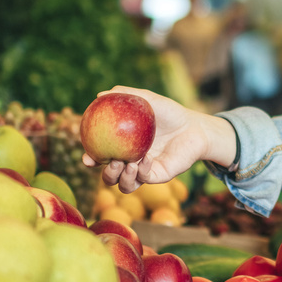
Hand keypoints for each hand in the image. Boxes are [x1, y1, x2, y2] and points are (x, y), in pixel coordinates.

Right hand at [80, 87, 237, 193]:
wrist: (194, 127)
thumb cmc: (170, 113)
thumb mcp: (147, 100)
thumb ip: (125, 95)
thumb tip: (99, 95)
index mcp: (124, 147)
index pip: (102, 157)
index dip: (91, 160)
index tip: (87, 158)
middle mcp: (131, 162)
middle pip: (110, 177)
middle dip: (106, 174)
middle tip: (111, 161)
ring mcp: (144, 171)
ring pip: (124, 186)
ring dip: (121, 178)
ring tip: (127, 164)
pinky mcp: (158, 176)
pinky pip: (145, 179)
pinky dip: (142, 172)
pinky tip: (145, 160)